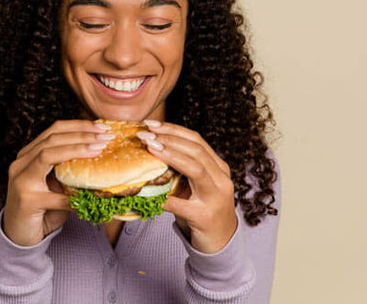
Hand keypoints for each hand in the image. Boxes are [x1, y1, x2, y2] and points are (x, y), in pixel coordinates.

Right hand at [2, 120, 114, 245]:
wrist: (19, 236)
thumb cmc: (42, 209)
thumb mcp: (56, 185)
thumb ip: (69, 170)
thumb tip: (100, 157)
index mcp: (28, 155)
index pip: (54, 130)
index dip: (78, 126)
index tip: (101, 127)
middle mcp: (20, 164)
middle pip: (52, 139)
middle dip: (81, 135)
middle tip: (106, 137)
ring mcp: (20, 181)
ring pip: (47, 155)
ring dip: (77, 150)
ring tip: (99, 150)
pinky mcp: (26, 201)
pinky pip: (56, 196)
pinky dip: (75, 196)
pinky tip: (92, 196)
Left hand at [136, 120, 237, 253]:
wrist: (221, 243)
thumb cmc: (203, 211)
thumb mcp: (197, 187)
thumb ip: (183, 170)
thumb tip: (150, 153)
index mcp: (219, 168)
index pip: (197, 141)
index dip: (174, 130)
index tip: (152, 124)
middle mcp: (221, 180)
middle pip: (196, 150)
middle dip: (169, 139)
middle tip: (145, 134)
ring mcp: (216, 198)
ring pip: (195, 169)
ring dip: (170, 156)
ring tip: (150, 148)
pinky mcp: (205, 217)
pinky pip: (180, 204)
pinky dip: (162, 196)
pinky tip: (146, 192)